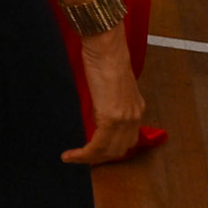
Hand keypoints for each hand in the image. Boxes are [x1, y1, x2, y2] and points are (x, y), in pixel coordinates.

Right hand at [63, 25, 143, 163]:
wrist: (106, 47)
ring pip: (109, 152)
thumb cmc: (105, 57)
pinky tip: (72, 155)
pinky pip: (98, 145)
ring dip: (91, 159)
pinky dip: (85, 154)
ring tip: (74, 159)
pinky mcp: (111, 118)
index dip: (110, 150)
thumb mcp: (108, 83)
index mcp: (135, 108)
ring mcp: (125, 119)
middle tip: (81, 160)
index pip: (126, 139)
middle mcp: (134, 117)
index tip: (93, 152)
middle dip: (99, 159)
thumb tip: (96, 109)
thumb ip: (106, 100)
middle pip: (119, 150)